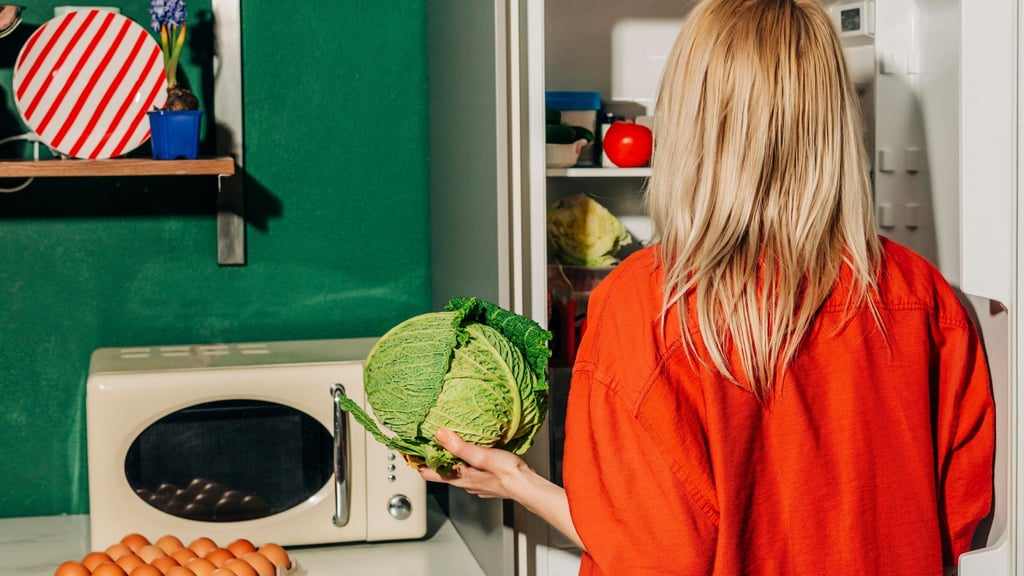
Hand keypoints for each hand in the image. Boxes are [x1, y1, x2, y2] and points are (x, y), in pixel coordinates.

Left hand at [418, 428, 532, 499]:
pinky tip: (471, 454)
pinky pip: (469, 471)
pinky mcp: (485, 481)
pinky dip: (464, 462)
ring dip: (449, 460)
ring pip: (455, 472)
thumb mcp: (481, 455)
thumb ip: (459, 446)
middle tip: (425, 443)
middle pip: (440, 472)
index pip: (427, 474)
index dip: (416, 462)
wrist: (527, 485)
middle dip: (432, 458)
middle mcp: (464, 482)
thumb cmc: (507, 473)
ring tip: (446, 444)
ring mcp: (475, 483)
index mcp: (459, 477)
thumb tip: (440, 434)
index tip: (408, 452)